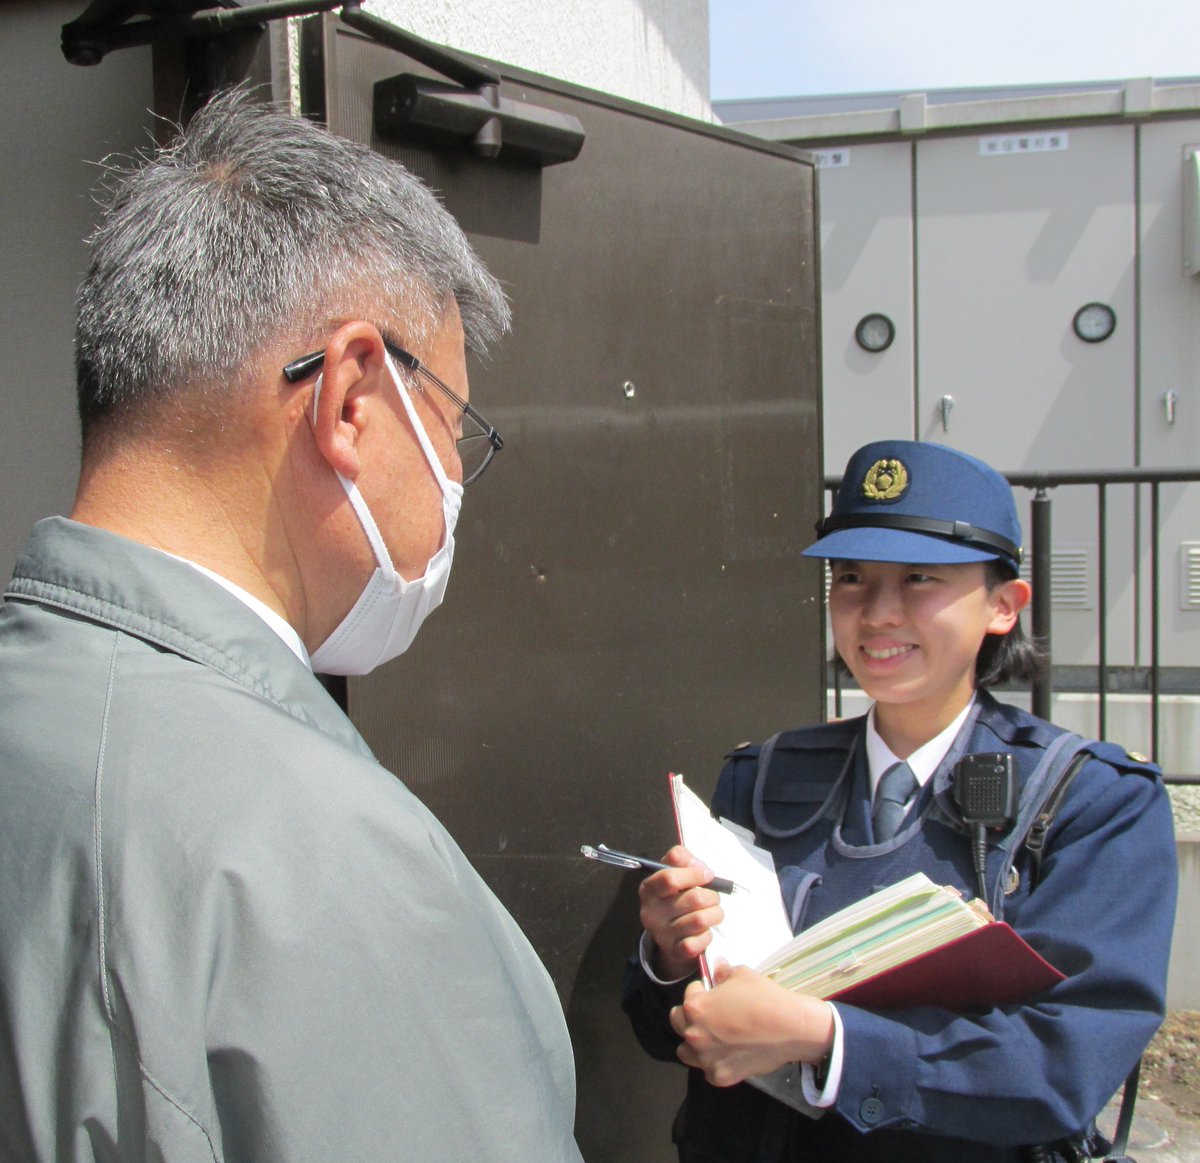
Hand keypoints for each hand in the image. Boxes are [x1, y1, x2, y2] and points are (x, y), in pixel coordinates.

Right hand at [638, 845, 725, 980]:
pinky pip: (700, 940)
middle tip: (713, 898)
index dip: (694, 874)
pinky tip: (705, 931)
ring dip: (715, 914)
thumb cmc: (675, 897)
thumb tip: (699, 867)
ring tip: (713, 913)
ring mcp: (662, 934)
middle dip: (712, 896)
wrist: (669, 936)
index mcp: (649, 889)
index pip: (670, 879)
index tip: (708, 875)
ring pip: (701, 920)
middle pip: (694, 899)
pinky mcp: (675, 951)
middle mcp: (651, 912)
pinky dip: (708, 934)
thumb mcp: (672, 872)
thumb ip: (681, 858)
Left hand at [668, 962, 835, 1086]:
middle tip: (710, 1013)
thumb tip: (717, 967)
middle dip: (690, 1015)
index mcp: (695, 1008)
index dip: (701, 990)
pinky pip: (707, 1069)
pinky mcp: (721, 1076)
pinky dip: (713, 1062)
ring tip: (713, 1036)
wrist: (790, 1029)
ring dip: (694, 1042)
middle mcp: (694, 1035)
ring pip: (686, 1051)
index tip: (712, 991)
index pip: (688, 994)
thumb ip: (722, 972)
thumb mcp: (741, 975)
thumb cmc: (764, 997)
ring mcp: (706, 1059)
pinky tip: (727, 1053)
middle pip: (678, 1023)